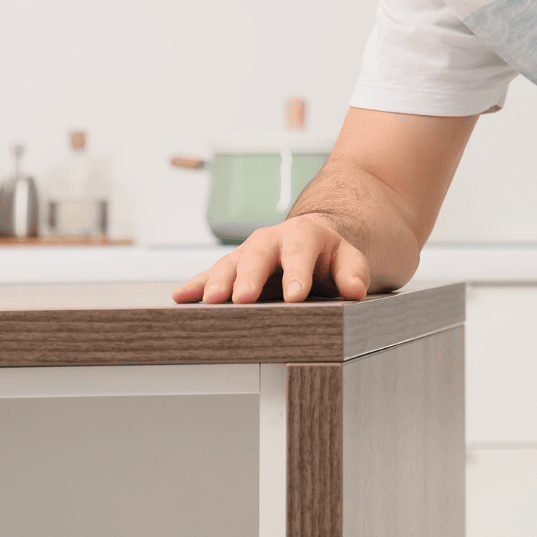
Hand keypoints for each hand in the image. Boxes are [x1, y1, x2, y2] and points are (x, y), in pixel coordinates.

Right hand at [171, 213, 370, 304]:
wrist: (309, 237)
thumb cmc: (328, 253)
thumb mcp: (347, 257)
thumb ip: (353, 271)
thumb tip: (355, 289)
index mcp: (302, 235)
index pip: (300, 253)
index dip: (296, 275)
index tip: (294, 298)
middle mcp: (270, 240)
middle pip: (257, 255)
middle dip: (249, 277)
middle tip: (242, 299)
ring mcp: (247, 253)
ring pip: (230, 264)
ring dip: (217, 282)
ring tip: (208, 301)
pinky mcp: (232, 267)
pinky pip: (210, 275)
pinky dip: (196, 285)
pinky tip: (181, 297)